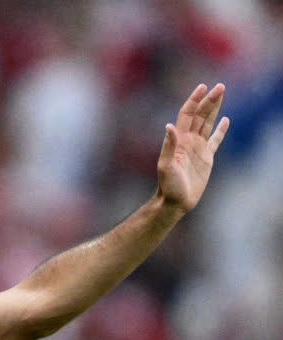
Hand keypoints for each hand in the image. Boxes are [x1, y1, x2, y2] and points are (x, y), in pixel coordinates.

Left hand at [156, 83, 229, 212]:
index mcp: (178, 140)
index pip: (187, 115)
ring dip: (215, 109)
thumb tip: (169, 126)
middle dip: (209, 100)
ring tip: (221, 94)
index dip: (194, 100)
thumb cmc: (168, 185)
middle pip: (200, 115)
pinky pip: (216, 140)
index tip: (202, 87)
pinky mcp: (206, 157)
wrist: (176, 201)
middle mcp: (188, 140)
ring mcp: (198, 148)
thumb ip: (169, 146)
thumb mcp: (166, 166)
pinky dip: (221, 130)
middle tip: (220, 86)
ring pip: (208, 123)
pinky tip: (226, 120)